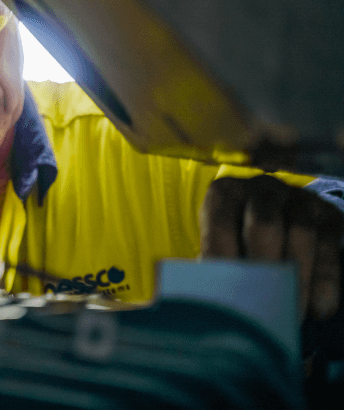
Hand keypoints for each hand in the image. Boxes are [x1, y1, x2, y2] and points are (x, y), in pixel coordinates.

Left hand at [200, 174, 343, 319]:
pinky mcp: (329, 215)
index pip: (220, 222)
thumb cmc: (236, 252)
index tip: (225, 295)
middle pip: (264, 224)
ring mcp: (298, 198)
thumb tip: (176, 302)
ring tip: (291, 316)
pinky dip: (326, 280)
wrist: (278, 241)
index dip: (223, 259)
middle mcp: (262, 188)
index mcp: (224, 194)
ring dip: (297, 280)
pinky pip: (330, 245)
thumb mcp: (217, 253)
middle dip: (264, 270)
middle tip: (263, 308)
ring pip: (302, 234)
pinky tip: (319, 310)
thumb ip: (202, 272)